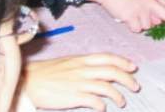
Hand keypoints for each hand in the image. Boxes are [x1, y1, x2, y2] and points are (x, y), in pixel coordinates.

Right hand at [21, 53, 138, 110]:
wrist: (28, 81)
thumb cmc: (45, 73)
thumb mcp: (66, 63)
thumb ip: (81, 66)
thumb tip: (96, 70)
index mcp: (81, 60)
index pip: (107, 57)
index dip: (122, 62)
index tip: (132, 67)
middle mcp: (82, 69)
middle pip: (111, 71)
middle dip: (127, 79)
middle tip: (135, 86)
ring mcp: (79, 83)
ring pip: (106, 87)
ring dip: (118, 95)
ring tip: (122, 101)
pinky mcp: (74, 96)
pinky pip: (94, 101)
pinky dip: (102, 106)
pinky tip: (103, 109)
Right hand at [88, 0, 164, 35]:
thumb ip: (152, 5)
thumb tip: (158, 21)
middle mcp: (150, 1)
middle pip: (164, 18)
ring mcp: (141, 9)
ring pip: (147, 25)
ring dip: (140, 22)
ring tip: (130, 11)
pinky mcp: (132, 16)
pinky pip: (137, 28)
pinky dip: (132, 25)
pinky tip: (126, 16)